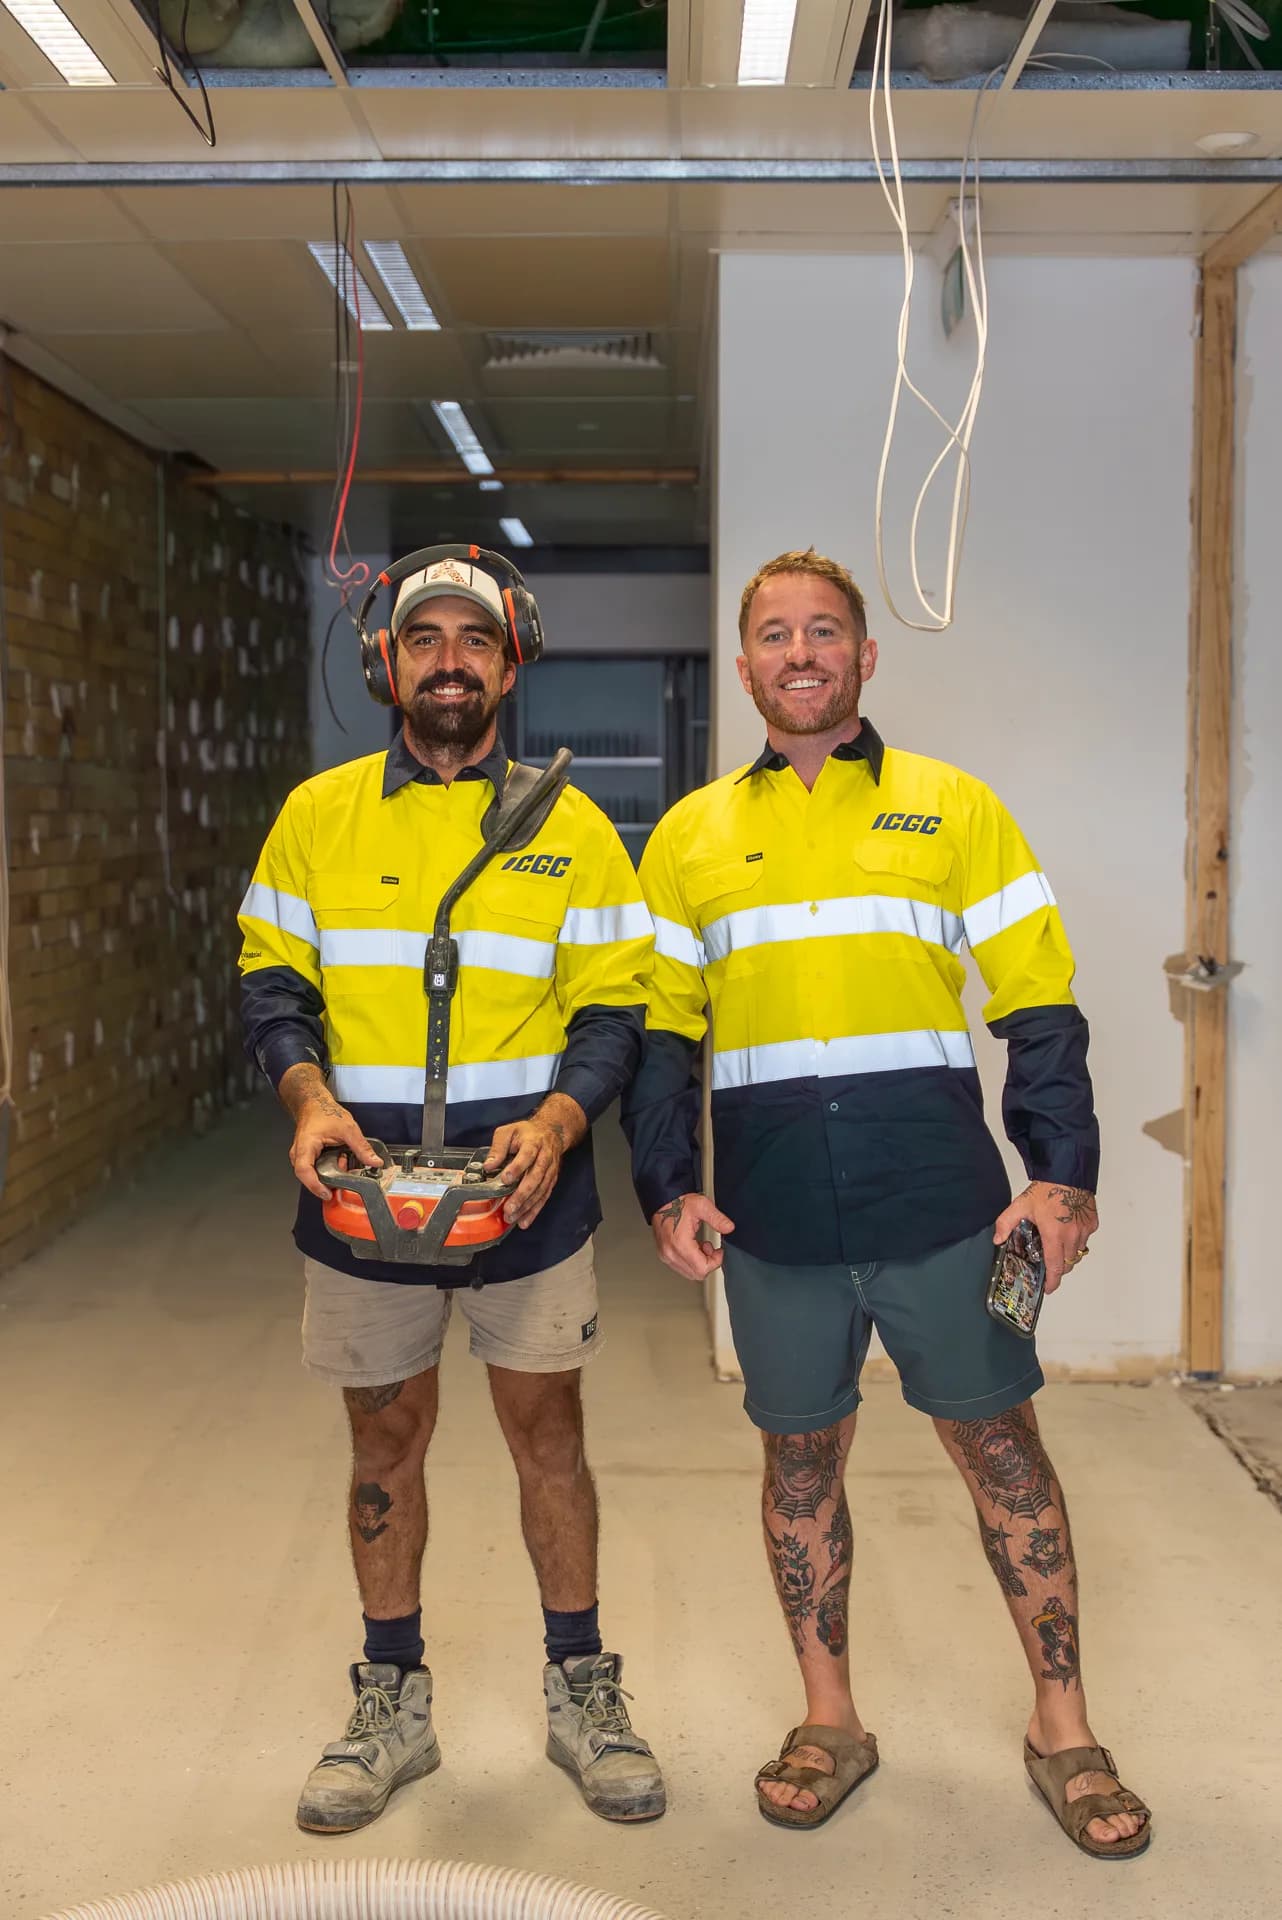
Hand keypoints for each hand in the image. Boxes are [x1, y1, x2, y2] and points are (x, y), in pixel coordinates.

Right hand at [288, 1091, 379, 1199]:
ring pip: (314, 1174)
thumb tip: (374, 1162)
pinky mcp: (307, 1157)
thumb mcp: (348, 1129)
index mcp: (306, 1145)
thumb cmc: (325, 1112)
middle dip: (329, 1180)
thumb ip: (362, 1147)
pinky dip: (330, 1168)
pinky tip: (340, 1159)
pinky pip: (317, 1169)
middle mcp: (299, 1154)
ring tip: (343, 1161)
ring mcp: (301, 1156)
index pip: (304, 1171)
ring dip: (331, 1172)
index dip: (315, 1185)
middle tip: (344, 1175)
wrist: (315, 1104)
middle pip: (309, 1177)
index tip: (328, 1193)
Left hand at [484, 1095, 582, 1227]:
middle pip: (536, 1177)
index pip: (527, 1155)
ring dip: (527, 1206)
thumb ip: (498, 1147)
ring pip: (541, 1190)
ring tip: (513, 1217)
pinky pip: (544, 1197)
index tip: (505, 1179)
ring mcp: (550, 1170)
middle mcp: (545, 1157)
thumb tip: (488, 1165)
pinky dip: (535, 1211)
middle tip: (509, 1207)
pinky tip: (524, 1221)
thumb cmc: (526, 1132)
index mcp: (533, 1142)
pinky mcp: (551, 1180)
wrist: (552, 1131)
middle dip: (522, 1194)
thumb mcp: (508, 1131)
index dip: (517, 1168)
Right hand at [650, 1191, 735, 1283]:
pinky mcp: (664, 1255)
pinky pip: (681, 1268)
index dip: (715, 1262)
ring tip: (700, 1245)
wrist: (662, 1202)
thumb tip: (729, 1228)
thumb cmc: (677, 1204)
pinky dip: (691, 1261)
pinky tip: (693, 1247)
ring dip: (699, 1263)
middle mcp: (671, 1253)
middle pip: (696, 1274)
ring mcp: (666, 1255)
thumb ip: (717, 1218)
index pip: (702, 1269)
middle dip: (708, 1263)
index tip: (719, 1252)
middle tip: (709, 1247)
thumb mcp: (702, 1206)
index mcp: (680, 1243)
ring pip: (689, 1273)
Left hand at [994, 1181, 1098, 1293]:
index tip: (1048, 1287)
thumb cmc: (1047, 1188)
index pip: (1055, 1267)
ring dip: (1068, 1254)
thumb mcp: (1020, 1205)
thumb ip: (1005, 1223)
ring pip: (1078, 1252)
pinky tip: (1066, 1229)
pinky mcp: (1092, 1223)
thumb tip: (998, 1239)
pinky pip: (1085, 1239)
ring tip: (1056, 1245)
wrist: (1068, 1172)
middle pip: (1068, 1264)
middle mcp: (1072, 1236)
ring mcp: (1084, 1230)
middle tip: (1049, 1265)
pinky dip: (1077, 1240)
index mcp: (1054, 1235)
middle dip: (1059, 1268)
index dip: (1052, 1282)